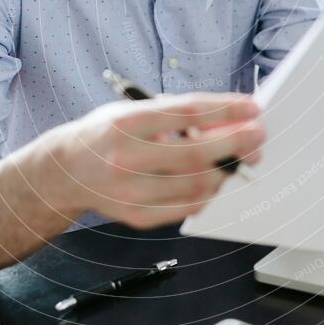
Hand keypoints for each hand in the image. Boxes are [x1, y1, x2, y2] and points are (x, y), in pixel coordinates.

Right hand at [56, 92, 264, 227]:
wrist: (66, 170)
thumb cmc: (107, 133)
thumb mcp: (135, 111)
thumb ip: (178, 116)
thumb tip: (228, 124)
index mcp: (126, 123)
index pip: (187, 113)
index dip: (225, 110)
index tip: (251, 108)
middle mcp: (125, 158)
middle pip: (195, 153)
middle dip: (234, 143)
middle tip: (258, 135)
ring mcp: (129, 192)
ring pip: (195, 185)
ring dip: (226, 171)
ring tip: (239, 158)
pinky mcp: (136, 216)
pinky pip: (185, 208)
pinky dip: (208, 193)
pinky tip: (216, 179)